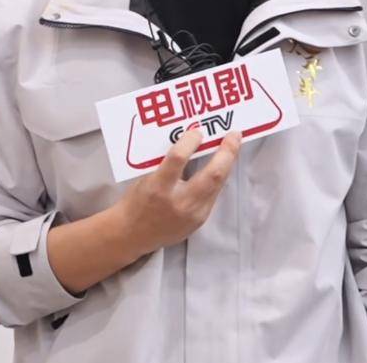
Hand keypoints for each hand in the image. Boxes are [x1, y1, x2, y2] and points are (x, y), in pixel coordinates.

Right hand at [116, 128, 241, 256]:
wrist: (133, 235)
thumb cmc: (137, 200)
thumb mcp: (146, 177)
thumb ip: (167, 161)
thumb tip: (189, 139)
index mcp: (158, 187)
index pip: (178, 159)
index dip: (190, 141)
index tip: (198, 131)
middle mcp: (178, 203)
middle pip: (212, 175)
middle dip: (227, 153)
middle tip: (234, 135)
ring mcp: (192, 215)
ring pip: (218, 185)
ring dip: (227, 163)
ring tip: (233, 146)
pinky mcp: (199, 221)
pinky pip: (213, 194)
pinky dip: (218, 178)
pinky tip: (222, 166)